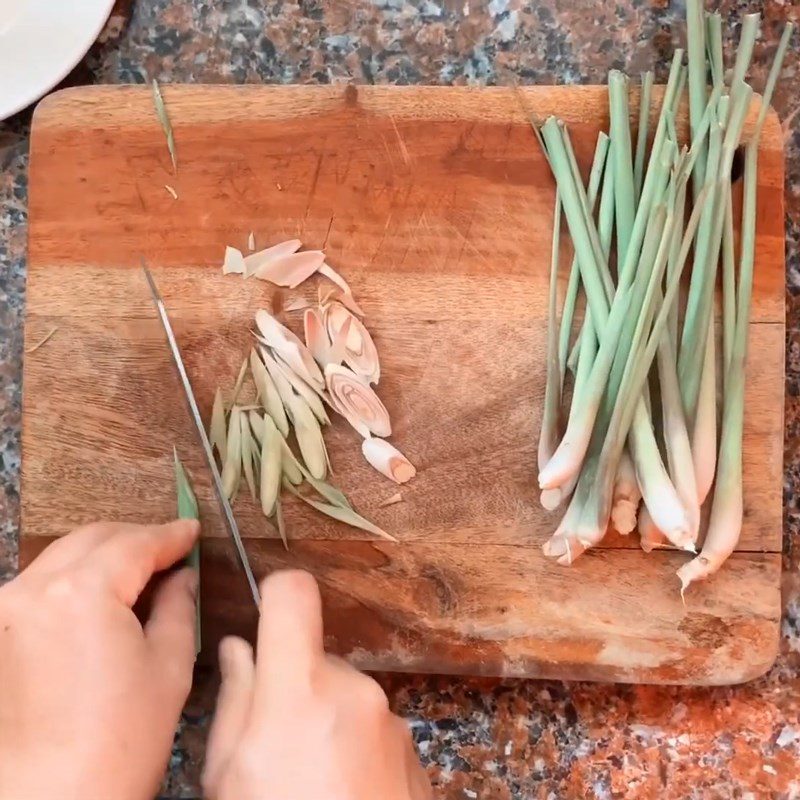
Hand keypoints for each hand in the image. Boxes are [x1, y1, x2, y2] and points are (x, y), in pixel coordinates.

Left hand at [0, 519, 199, 799]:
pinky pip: (40, 586)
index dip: (170, 535)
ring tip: (140, 574)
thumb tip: (181, 577)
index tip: (191, 531)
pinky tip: (102, 599)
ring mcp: (5, 613)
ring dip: (103, 557)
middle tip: (171, 551)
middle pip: (93, 539)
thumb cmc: (116, 744)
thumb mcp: (168, 667)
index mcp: (82, 594)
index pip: (135, 544)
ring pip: (62, 558)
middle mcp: (33, 592)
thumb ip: (177, 606)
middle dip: (136, 539)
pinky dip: (75, 580)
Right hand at [202, 570, 431, 799]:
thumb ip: (233, 702)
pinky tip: (339, 793)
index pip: (294, 593)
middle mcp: (354, 690)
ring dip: (323, 719)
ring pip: (342, 692)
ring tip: (307, 780)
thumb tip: (239, 649)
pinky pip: (370, 723)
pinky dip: (351, 744)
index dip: (274, 595)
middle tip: (272, 747)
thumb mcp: (226, 780)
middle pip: (314, 654)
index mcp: (299, 689)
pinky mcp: (411, 746)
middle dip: (291, 686)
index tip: (263, 618)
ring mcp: (389, 718)